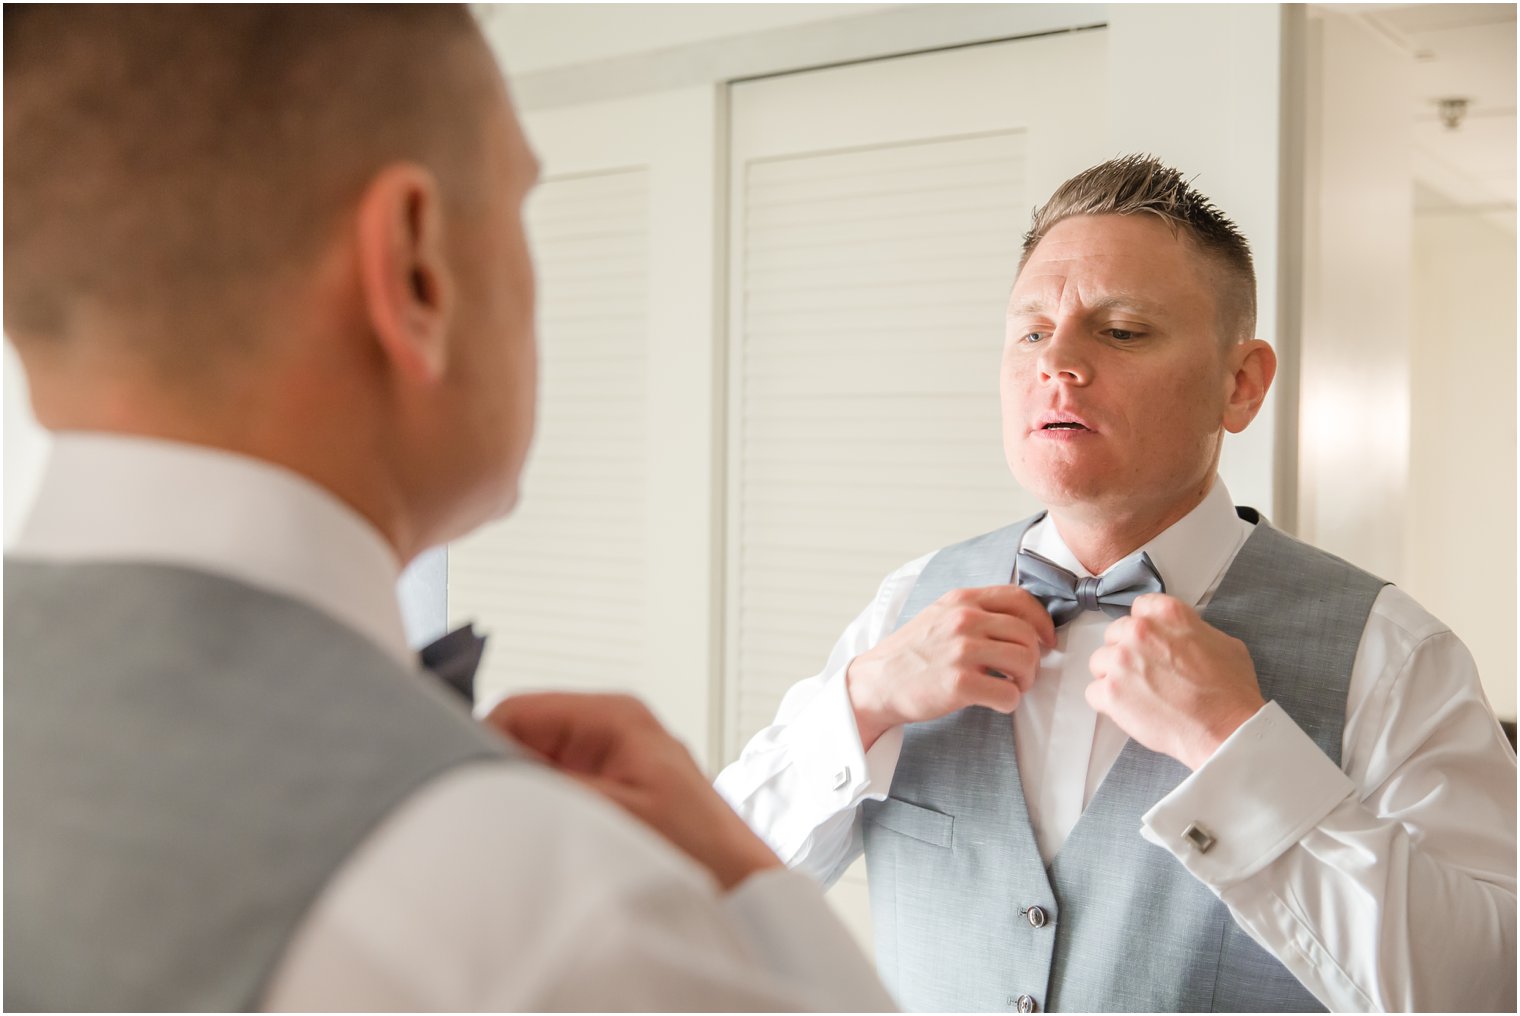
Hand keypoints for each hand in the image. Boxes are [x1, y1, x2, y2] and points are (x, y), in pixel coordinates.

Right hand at [485, 692, 780, 890]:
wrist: (743, 893)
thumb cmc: (699, 850)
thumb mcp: (609, 811)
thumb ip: (545, 785)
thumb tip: (487, 768)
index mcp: (613, 716)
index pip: (517, 710)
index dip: (484, 745)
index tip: (469, 784)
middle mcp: (612, 730)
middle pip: (524, 740)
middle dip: (508, 777)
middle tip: (506, 817)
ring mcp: (613, 762)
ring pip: (539, 770)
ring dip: (530, 800)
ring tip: (541, 832)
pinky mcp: (615, 793)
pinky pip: (561, 794)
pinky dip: (549, 816)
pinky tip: (558, 842)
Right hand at [846, 585, 1056, 749]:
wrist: (875, 683)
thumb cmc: (910, 653)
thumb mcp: (939, 615)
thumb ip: (974, 610)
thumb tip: (1020, 620)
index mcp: (961, 600)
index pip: (1020, 599)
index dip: (1042, 621)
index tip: (1045, 640)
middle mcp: (963, 620)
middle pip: (1027, 634)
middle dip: (1035, 658)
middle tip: (1023, 674)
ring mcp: (961, 651)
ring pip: (1025, 661)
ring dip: (1026, 680)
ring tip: (1012, 687)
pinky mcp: (959, 684)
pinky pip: (1009, 694)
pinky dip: (1009, 702)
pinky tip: (996, 702)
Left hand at [1086, 594, 1265, 769]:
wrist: (1225, 729)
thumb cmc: (1229, 692)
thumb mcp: (1223, 643)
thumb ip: (1192, 630)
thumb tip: (1182, 634)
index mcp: (1167, 614)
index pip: (1140, 607)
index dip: (1145, 628)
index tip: (1149, 641)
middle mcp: (1140, 632)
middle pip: (1115, 634)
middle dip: (1127, 652)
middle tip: (1146, 673)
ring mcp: (1121, 662)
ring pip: (1100, 662)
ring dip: (1114, 676)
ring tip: (1139, 694)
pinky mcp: (1110, 692)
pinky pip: (1094, 692)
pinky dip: (1108, 702)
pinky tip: (1130, 709)